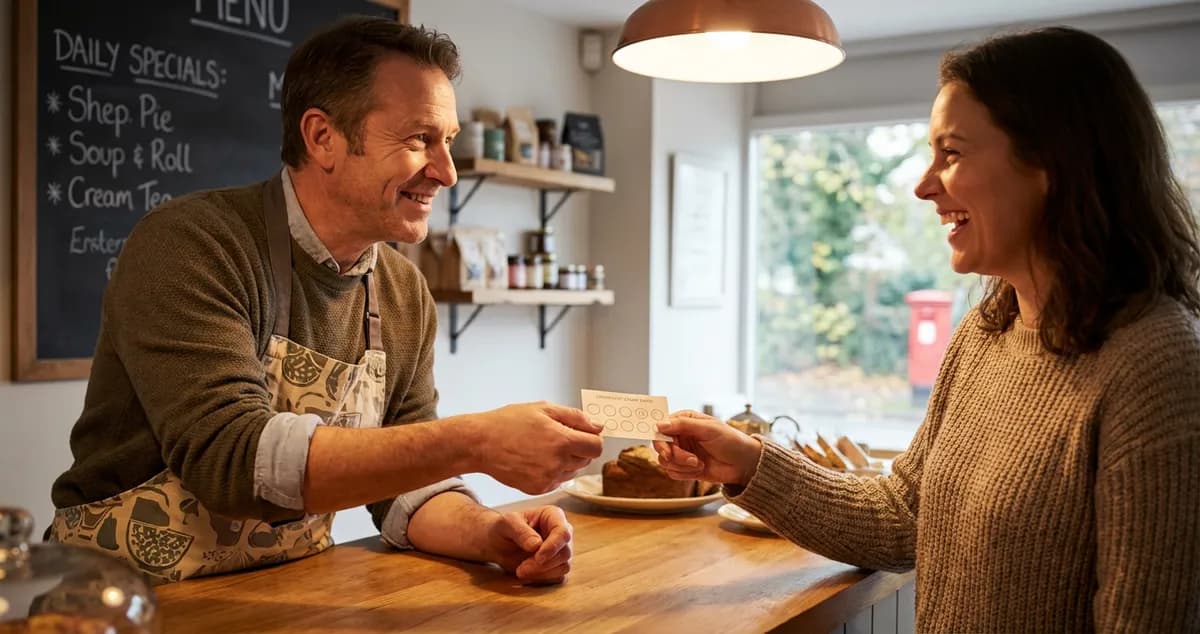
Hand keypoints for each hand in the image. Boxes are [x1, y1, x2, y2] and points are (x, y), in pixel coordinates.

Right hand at [471, 401, 603, 493]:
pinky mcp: (539, 489)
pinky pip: (558, 481)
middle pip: (586, 459)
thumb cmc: (509, 422)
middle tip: (557, 438)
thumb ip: (576, 417)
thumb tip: (598, 426)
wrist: (481, 443)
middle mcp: (558, 462)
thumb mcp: (544, 409)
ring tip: (543, 448)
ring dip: (566, 461)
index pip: (596, 446)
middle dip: (578, 448)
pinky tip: (536, 460)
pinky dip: (553, 471)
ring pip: (573, 471)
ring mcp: (548, 478)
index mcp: (562, 440)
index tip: (583, 435)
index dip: (592, 438)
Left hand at [481, 505, 573, 584]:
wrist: (498, 544)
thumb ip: (521, 532)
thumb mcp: (506, 524)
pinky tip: (528, 574)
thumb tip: (537, 545)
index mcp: (553, 516)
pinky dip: (543, 579)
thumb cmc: (503, 528)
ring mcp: (561, 550)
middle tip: (521, 569)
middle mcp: (561, 532)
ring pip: (564, 566)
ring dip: (542, 573)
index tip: (538, 558)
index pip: (563, 532)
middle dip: (543, 564)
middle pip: (565, 552)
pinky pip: (559, 577)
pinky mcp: (557, 566)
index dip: (553, 547)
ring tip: (520, 570)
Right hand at [654, 410, 762, 485]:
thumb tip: (659, 424)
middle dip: (674, 454)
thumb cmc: (731, 441)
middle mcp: (680, 436)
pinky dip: (685, 474)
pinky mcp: (685, 468)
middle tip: (689, 459)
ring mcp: (682, 452)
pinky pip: (673, 473)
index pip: (661, 426)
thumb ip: (683, 425)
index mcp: (684, 421)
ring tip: (698, 463)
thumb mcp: (709, 428)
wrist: (743, 464)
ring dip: (681, 465)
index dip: (660, 437)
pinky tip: (699, 469)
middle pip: (660, 446)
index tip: (667, 447)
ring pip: (665, 461)